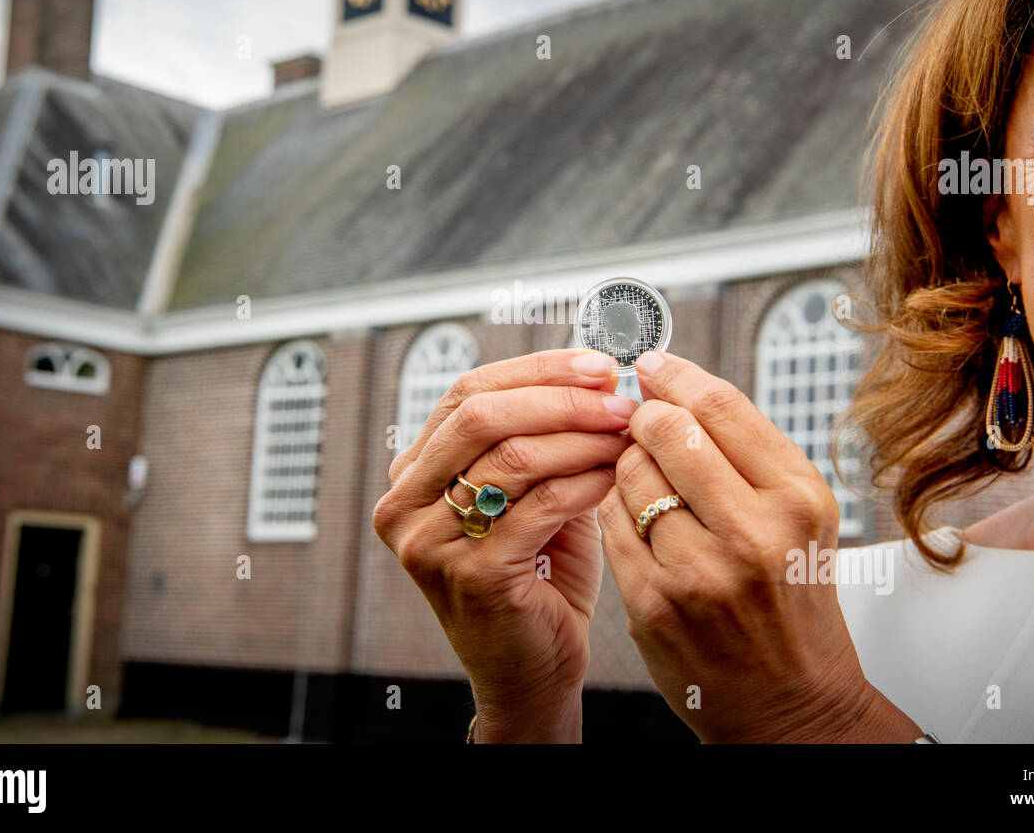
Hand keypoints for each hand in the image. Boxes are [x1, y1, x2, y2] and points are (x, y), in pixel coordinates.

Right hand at [374, 349, 638, 741]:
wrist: (531, 670)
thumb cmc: (537, 575)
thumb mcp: (531, 493)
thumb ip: (544, 438)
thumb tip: (597, 374)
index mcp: (414, 472)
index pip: (467, 392)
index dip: (537, 370)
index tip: (599, 363)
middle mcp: (405, 503)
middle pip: (481, 416)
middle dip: (561, 398)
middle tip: (619, 398)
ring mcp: (430, 541)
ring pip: (512, 457)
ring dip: (582, 438)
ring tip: (628, 434)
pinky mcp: (470, 575)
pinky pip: (539, 506)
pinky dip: (586, 482)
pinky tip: (617, 476)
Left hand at [596, 351, 920, 742]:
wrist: (788, 699)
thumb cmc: (791, 597)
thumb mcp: (799, 516)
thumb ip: (745, 452)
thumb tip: (674, 385)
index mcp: (797, 498)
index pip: (721, 408)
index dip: (677, 376)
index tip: (653, 364)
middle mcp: (754, 533)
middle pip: (668, 432)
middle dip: (645, 419)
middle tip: (643, 423)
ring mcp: (700, 571)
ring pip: (630, 474)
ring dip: (627, 465)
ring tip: (647, 482)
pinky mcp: (654, 602)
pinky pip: (611, 523)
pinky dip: (614, 509)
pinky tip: (635, 519)